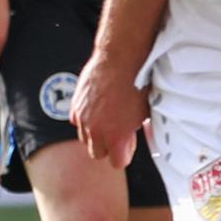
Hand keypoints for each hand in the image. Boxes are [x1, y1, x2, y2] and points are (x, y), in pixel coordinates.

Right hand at [70, 54, 147, 169]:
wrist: (121, 58)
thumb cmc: (137, 83)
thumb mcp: (144, 112)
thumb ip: (136, 130)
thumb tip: (138, 135)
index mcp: (116, 137)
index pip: (117, 162)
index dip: (124, 154)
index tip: (128, 145)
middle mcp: (97, 132)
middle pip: (98, 154)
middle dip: (108, 146)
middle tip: (117, 132)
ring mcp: (84, 119)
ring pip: (85, 138)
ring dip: (95, 133)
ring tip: (108, 118)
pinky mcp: (75, 106)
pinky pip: (78, 122)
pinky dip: (85, 118)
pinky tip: (97, 107)